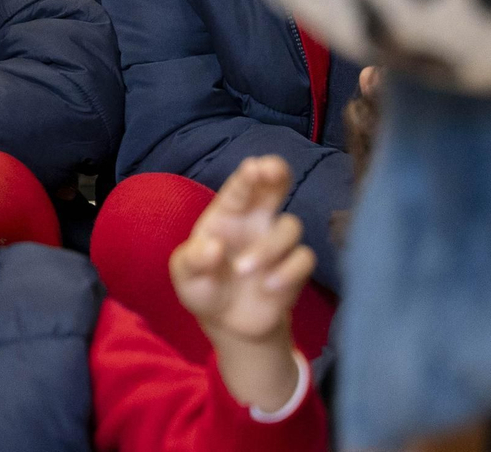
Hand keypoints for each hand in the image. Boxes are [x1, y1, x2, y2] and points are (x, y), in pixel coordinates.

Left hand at [170, 155, 311, 411]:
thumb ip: (193, 260)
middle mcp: (256, 221)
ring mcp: (277, 243)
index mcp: (228, 214)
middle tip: (274, 170)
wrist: (227, 323)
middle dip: (278, 173)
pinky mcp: (294, 269)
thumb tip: (213, 246)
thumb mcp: (186, 275)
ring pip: (291, 226)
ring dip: (268, 248)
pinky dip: (288, 272)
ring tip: (242, 270)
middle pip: (276, 186)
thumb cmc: (203, 286)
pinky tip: (268, 287)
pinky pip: (304, 258)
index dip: (249, 174)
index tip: (254, 166)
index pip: (241, 187)